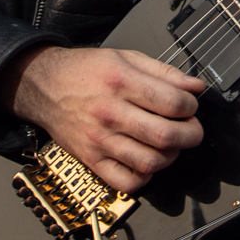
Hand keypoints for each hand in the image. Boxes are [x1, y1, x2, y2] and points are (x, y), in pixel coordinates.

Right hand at [0, 45, 204, 192]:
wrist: (44, 86)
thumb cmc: (86, 70)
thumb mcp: (126, 57)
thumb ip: (164, 72)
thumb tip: (195, 87)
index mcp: (122, 82)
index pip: (173, 103)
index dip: (191, 107)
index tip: (190, 107)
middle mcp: (110, 112)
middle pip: (165, 136)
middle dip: (190, 135)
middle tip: (191, 130)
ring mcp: (100, 139)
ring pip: (150, 162)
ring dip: (170, 156)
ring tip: (169, 145)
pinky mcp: (91, 160)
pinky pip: (126, 182)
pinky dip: (144, 178)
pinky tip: (146, 162)